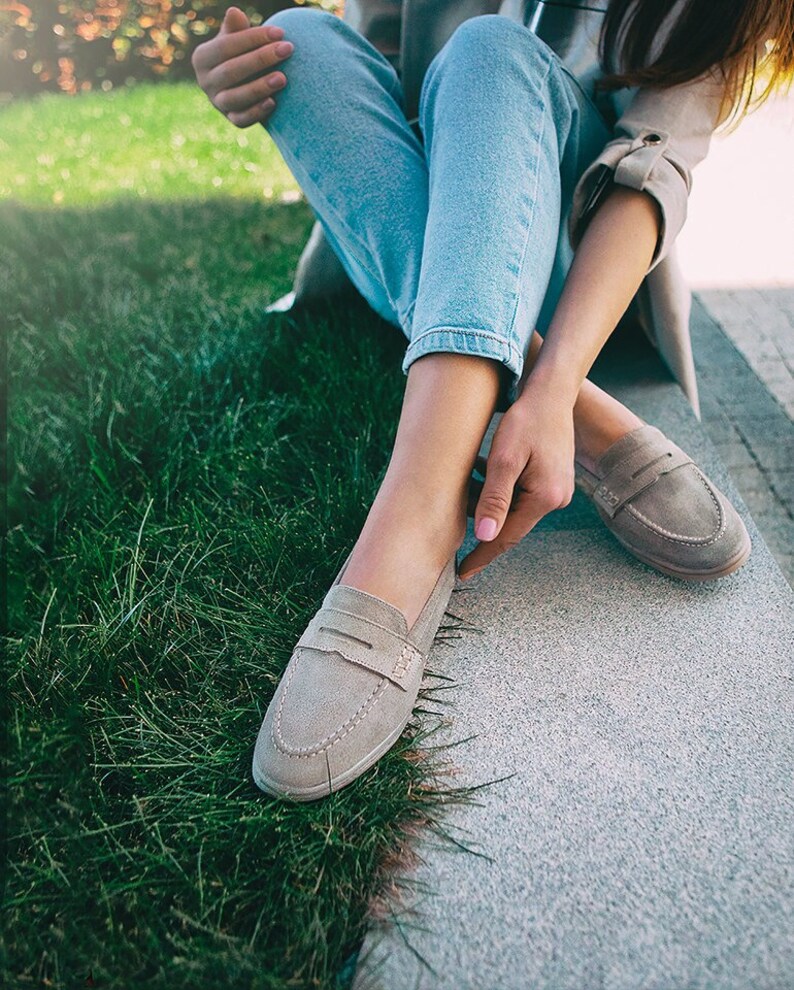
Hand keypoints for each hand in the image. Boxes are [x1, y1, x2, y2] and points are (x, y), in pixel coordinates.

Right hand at [191, 6, 293, 127]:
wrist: (246, 81)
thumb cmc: (242, 53)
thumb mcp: (236, 39)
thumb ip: (235, 29)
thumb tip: (234, 13)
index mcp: (202, 58)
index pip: (226, 46)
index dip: (253, 38)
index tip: (280, 32)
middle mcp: (205, 82)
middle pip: (231, 71)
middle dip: (261, 59)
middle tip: (287, 49)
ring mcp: (217, 103)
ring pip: (235, 97)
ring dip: (259, 88)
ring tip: (283, 78)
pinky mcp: (231, 119)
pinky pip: (241, 120)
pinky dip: (256, 112)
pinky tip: (273, 103)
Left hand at [458, 388, 575, 579]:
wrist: (552, 394)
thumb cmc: (527, 420)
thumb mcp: (504, 459)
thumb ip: (494, 499)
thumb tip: (485, 536)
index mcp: (545, 498)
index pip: (507, 538)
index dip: (483, 556)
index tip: (462, 572)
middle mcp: (556, 499)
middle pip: (511, 525)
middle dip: (483, 527)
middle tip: (451, 535)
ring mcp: (557, 490)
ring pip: (514, 509)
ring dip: (488, 503)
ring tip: (462, 491)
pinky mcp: (552, 480)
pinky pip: (521, 495)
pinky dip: (500, 490)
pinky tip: (481, 474)